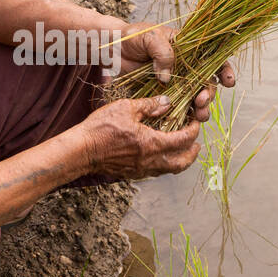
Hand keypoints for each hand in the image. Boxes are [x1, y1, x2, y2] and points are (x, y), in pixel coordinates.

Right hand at [81, 96, 201, 178]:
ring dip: (179, 160)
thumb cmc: (101, 128)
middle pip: (182, 162)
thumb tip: (167, 102)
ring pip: (169, 170)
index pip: (183, 140)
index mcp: (152, 143)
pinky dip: (163, 164)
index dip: (193, 130)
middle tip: (196, 143)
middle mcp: (150, 161)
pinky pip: (155, 172)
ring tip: (181, 150)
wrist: (81, 151)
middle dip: (192, 153)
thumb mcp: (126, 108)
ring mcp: (141, 170)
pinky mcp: (132, 174)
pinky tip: (159, 155)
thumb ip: (150, 105)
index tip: (194, 122)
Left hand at [115, 22, 236, 123]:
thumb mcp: (149, 37)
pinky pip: (177, 108)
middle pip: (206, 83)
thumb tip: (167, 77)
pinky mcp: (164, 95)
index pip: (213, 59)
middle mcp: (186, 68)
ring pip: (195, 98)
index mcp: (189, 50)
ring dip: (201, 108)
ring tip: (198, 115)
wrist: (113, 50)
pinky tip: (185, 122)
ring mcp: (176, 83)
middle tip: (201, 101)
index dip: (224, 70)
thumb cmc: (133, 38)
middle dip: (209, 94)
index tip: (228, 81)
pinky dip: (183, 116)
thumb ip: (162, 52)